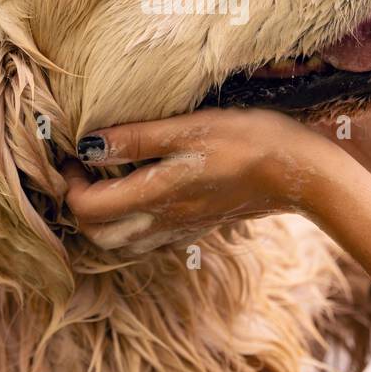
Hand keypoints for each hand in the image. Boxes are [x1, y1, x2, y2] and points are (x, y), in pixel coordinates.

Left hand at [62, 107, 362, 251]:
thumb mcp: (190, 128)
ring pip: (121, 243)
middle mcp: (162, 221)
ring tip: (107, 179)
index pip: (87, 208)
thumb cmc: (248, 140)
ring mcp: (181, 229)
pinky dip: (130, 224)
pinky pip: (148, 239)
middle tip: (85, 167)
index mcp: (155, 196)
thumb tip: (86, 145)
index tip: (76, 151)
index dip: (70, 182)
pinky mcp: (197, 227)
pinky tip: (142, 191)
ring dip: (103, 218)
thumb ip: (136, 138)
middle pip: (97, 236)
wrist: (300, 172)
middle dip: (79, 205)